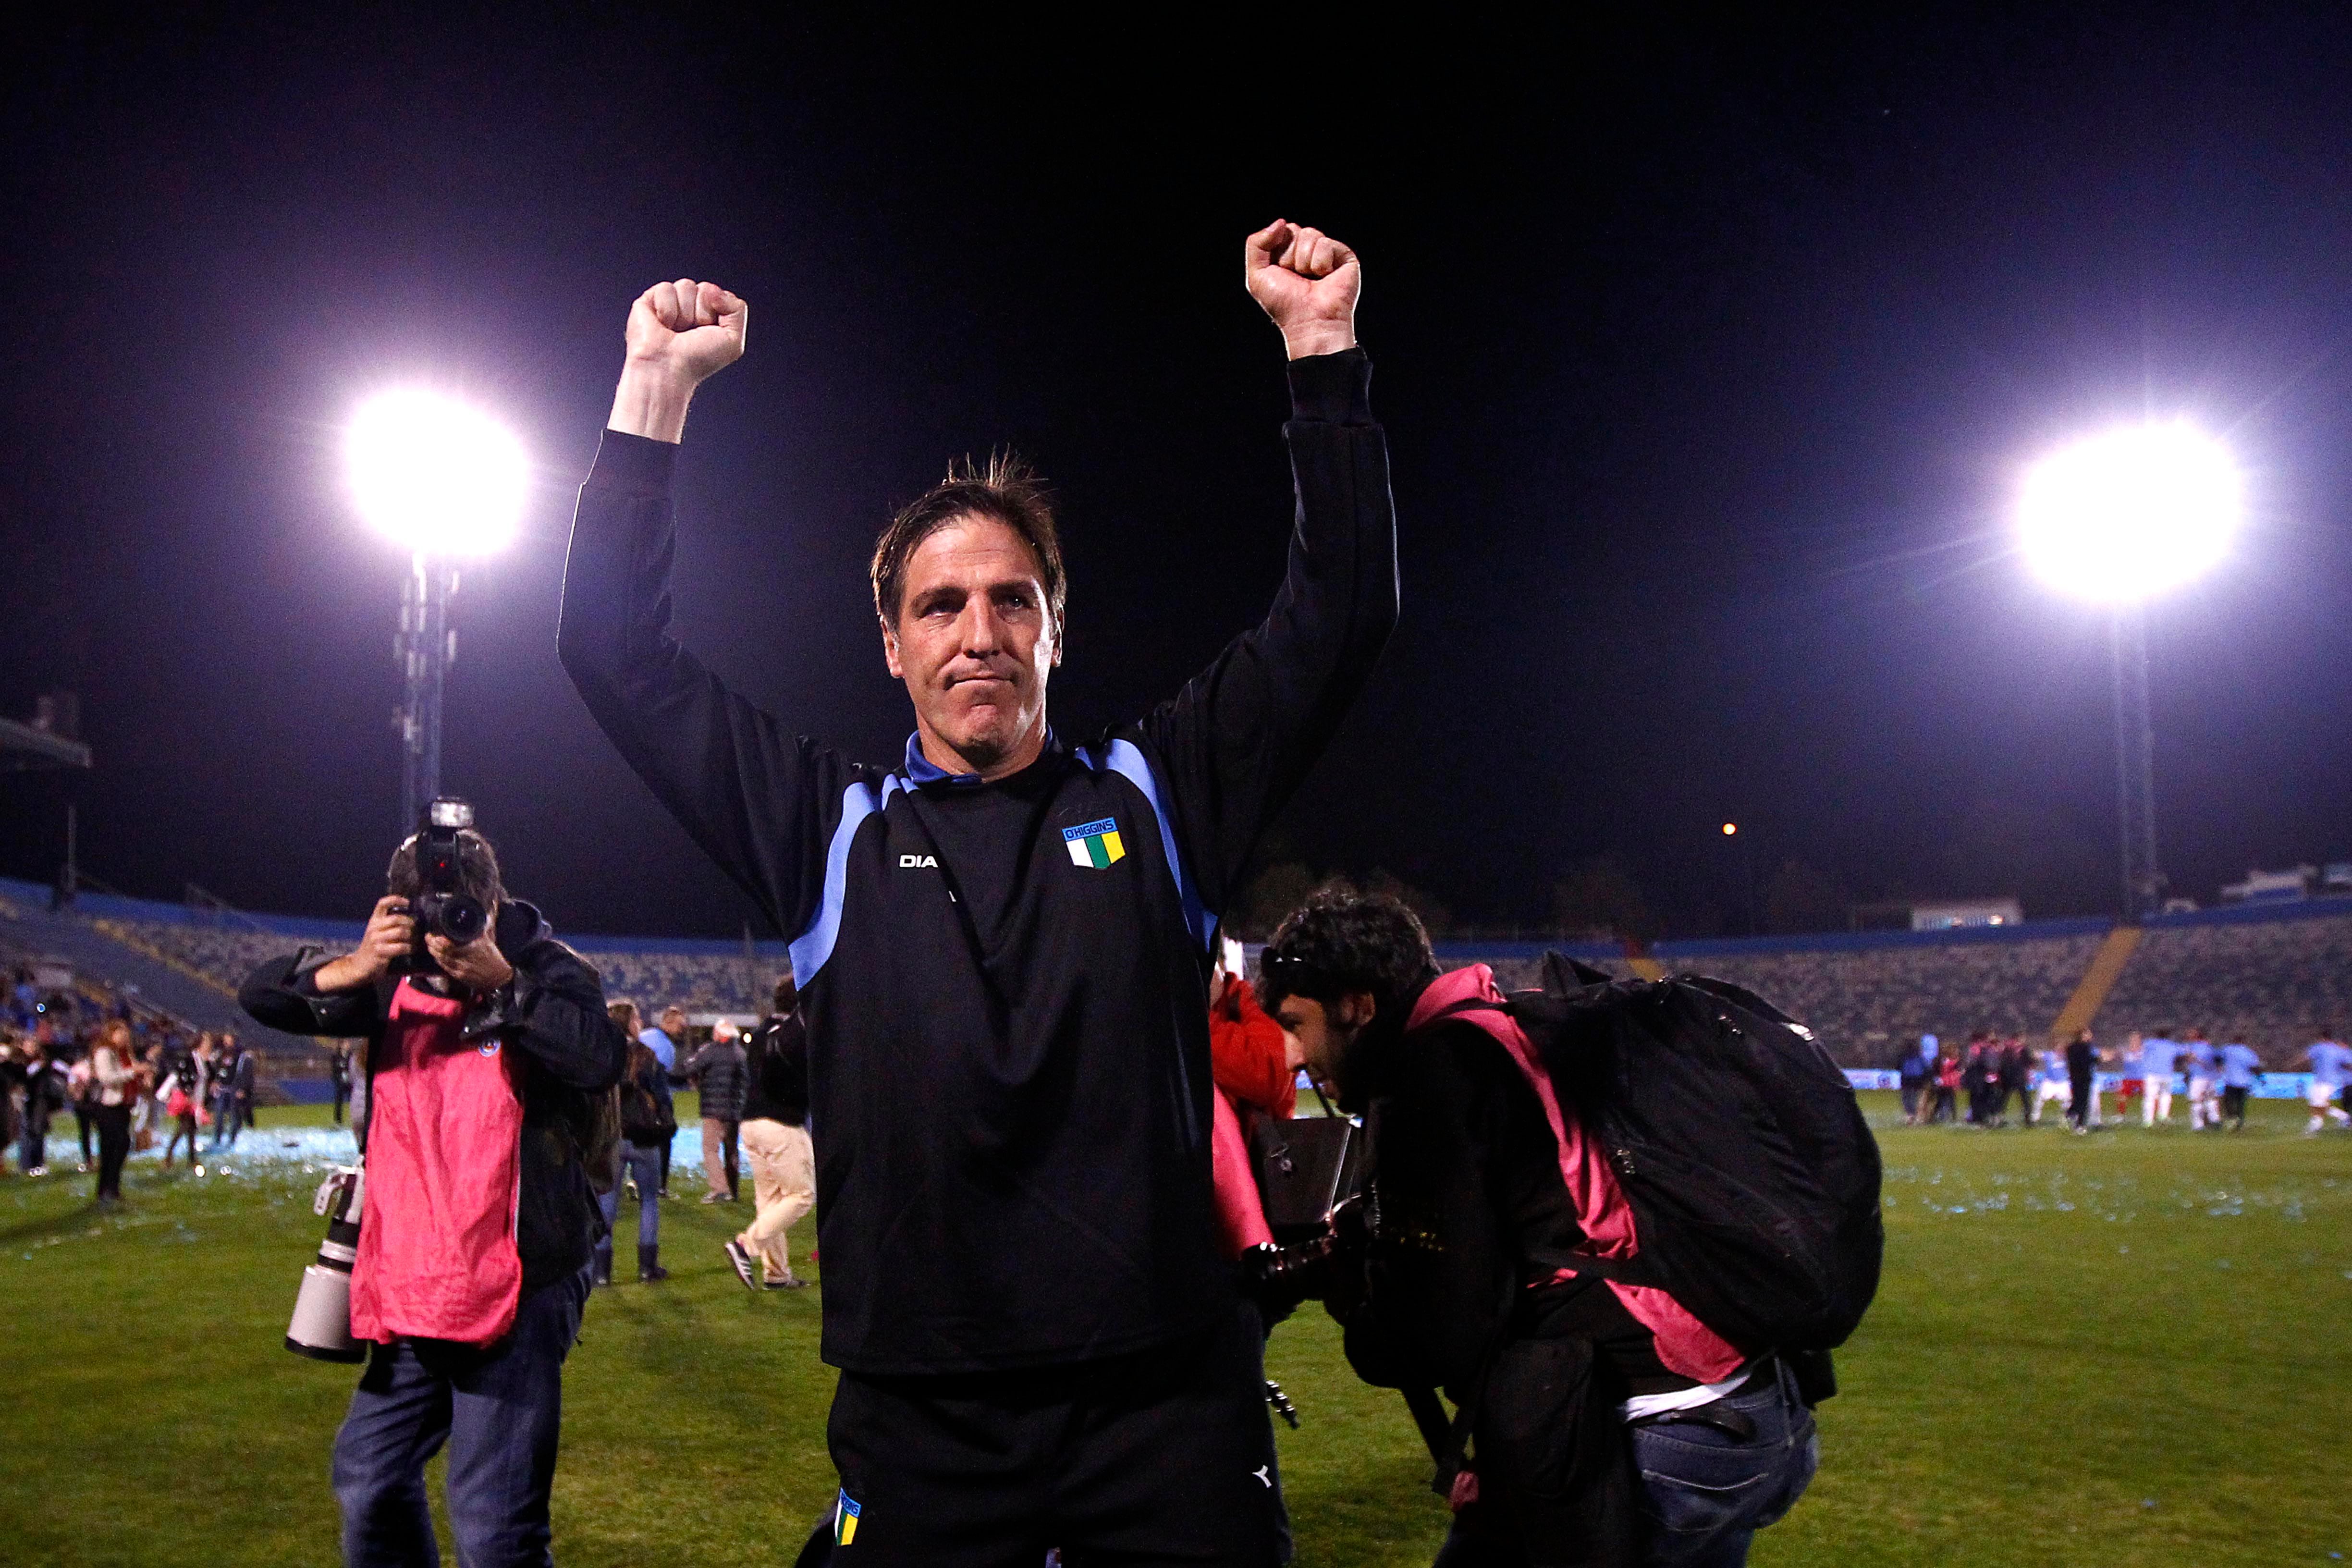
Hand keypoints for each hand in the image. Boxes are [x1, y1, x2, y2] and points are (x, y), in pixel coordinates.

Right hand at [312, 897, 414, 991]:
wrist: (360, 964)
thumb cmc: (375, 946)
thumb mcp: (379, 931)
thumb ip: (390, 923)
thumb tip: (412, 917)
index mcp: (374, 920)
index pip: (383, 903)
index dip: (396, 899)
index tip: (408, 902)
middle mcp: (374, 927)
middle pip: (396, 918)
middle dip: (409, 923)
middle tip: (415, 929)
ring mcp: (375, 939)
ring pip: (400, 932)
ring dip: (411, 936)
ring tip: (414, 940)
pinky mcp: (379, 951)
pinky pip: (400, 947)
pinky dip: (409, 948)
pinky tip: (410, 949)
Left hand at [428, 925, 514, 994]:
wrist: (499, 978)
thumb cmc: (494, 958)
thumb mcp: (490, 939)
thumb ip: (486, 923)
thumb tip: (491, 904)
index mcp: (472, 948)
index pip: (449, 945)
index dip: (438, 940)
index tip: (434, 933)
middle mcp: (465, 959)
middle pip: (442, 952)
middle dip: (432, 945)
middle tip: (428, 937)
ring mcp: (461, 969)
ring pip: (441, 960)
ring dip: (434, 953)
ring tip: (429, 945)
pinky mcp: (459, 977)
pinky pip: (445, 968)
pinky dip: (439, 961)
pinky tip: (436, 956)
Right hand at [608, 278, 748, 442]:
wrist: (668, 369)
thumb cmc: (696, 361)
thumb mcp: (733, 340)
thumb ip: (737, 308)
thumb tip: (713, 289)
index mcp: (709, 315)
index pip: (720, 294)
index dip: (717, 311)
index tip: (708, 331)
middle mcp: (690, 307)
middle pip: (705, 288)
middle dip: (702, 312)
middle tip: (690, 332)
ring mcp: (670, 302)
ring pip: (686, 286)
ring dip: (684, 313)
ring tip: (676, 330)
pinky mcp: (650, 300)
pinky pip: (666, 288)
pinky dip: (667, 310)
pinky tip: (663, 325)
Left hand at [1245, 220, 1359, 359]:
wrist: (1309, 322)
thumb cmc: (1284, 304)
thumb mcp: (1257, 274)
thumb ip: (1256, 243)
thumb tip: (1281, 222)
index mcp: (1289, 252)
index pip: (1282, 231)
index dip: (1277, 251)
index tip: (1282, 272)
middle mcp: (1308, 251)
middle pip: (1295, 230)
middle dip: (1290, 256)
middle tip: (1298, 278)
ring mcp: (1327, 253)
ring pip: (1310, 234)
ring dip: (1304, 261)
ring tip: (1311, 280)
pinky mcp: (1344, 256)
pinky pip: (1325, 244)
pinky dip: (1321, 264)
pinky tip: (1325, 278)